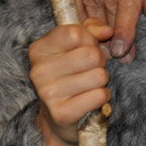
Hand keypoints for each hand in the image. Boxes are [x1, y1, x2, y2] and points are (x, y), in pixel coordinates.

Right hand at [28, 19, 113, 145]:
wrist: (60, 117)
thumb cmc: (73, 73)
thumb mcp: (79, 44)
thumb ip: (92, 28)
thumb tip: (107, 31)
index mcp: (39, 49)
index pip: (76, 32)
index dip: (90, 40)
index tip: (84, 49)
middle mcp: (38, 71)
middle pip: (91, 55)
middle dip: (100, 62)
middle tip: (90, 70)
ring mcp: (47, 93)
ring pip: (99, 75)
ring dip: (101, 80)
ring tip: (88, 85)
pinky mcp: (61, 113)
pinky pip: (100, 95)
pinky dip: (102, 96)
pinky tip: (89, 99)